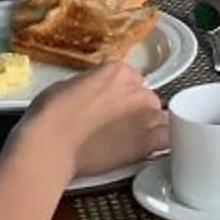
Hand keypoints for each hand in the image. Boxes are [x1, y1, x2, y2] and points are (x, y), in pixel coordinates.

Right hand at [21, 57, 169, 179]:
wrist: (51, 145)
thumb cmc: (51, 116)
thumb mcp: (67, 85)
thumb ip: (91, 85)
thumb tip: (94, 93)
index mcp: (119, 71)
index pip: (131, 79)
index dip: (121, 95)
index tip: (111, 106)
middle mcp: (138, 90)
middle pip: (147, 98)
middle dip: (135, 111)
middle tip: (117, 126)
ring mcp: (146, 116)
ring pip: (161, 118)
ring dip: (150, 127)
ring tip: (130, 140)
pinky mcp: (148, 142)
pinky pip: (168, 139)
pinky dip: (163, 144)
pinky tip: (148, 149)